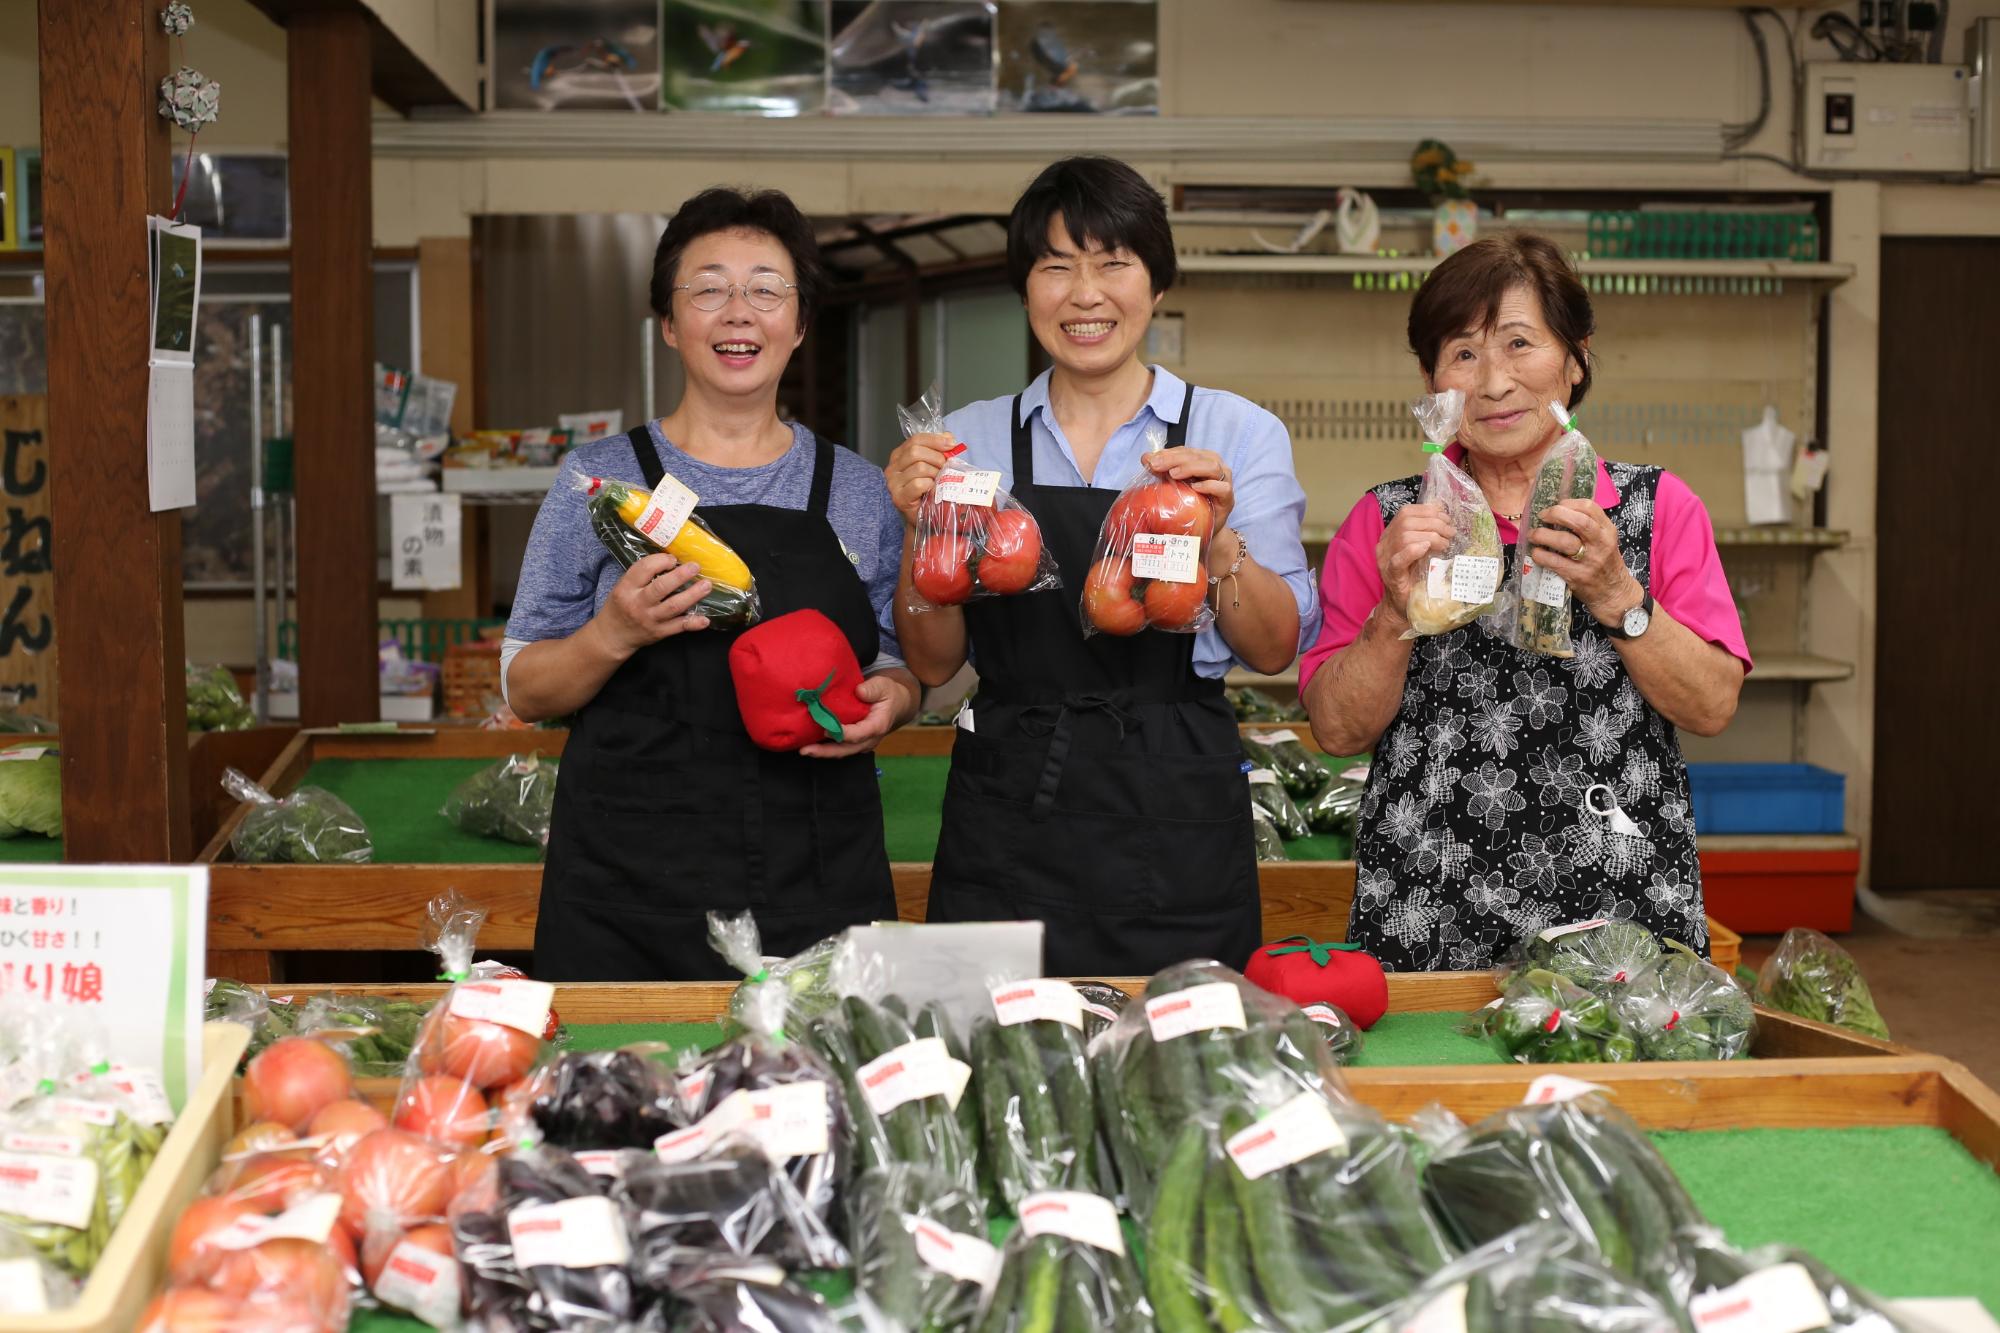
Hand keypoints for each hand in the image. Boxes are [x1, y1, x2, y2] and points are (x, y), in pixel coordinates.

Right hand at [594, 552, 711, 657]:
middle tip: (695, 567)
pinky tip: (705, 619)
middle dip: (680, 576)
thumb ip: (642, 576)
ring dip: (692, 595)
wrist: (613, 636)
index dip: (660, 560)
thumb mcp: (622, 587)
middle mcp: (638, 603)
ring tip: (706, 586)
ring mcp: (650, 619)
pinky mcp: (659, 632)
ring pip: (673, 606)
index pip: (643, 569)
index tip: (673, 559)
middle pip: (661, 587)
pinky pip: (679, 627)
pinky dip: (693, 623)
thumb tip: (670, 560)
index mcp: (626, 588)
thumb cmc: (620, 606)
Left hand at [801, 674, 909, 757]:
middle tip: (805, 750)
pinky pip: (839, 748)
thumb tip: (859, 691)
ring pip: (841, 752)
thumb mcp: (883, 685)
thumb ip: (872, 689)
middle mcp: (869, 739)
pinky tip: (810, 745)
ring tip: (804, 750)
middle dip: (825, 751)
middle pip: (846, 749)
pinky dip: (825, 748)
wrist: (895, 704)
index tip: (825, 729)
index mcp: (877, 726)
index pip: (859, 734)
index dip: (842, 733)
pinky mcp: (854, 743)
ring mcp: (862, 743)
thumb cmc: (887, 694)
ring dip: (822, 752)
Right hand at [884, 433, 956, 528]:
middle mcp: (892, 468)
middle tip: (946, 467)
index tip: (951, 444)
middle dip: (937, 457)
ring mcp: (893, 483)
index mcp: (899, 456)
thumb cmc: (927, 491)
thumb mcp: (932, 466)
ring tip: (939, 481)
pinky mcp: (898, 497)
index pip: (915, 439)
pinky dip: (930, 485)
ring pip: (919, 467)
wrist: (922, 516)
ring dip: (935, 473)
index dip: (935, 440)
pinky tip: (933, 490)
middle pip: (916, 451)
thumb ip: (938, 450)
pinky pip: (918, 484)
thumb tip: (949, 437)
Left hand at [1145, 447, 1233, 530]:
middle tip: (1156, 466)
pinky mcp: (1228, 498)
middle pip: (1197, 456)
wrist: (1203, 529)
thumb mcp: (1173, 486)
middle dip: (1174, 459)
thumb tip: (1145, 458)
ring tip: (1173, 474)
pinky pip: (1222, 488)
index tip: (1150, 460)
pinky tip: (1195, 488)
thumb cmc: (1189, 504)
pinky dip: (1209, 485)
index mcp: (1202, 459)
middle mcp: (1216, 466)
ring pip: (1211, 467)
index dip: (1168, 453)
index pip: (1185, 451)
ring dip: (1191, 468)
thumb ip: (1161, 471)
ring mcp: (1224, 481)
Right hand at [1373, 502, 1452, 626]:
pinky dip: (1413, 551)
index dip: (1428, 511)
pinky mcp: (1392, 577)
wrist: (1403, 607)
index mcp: (1390, 535)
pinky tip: (1425, 548)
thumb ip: (1426, 534)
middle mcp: (1384, 545)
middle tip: (1450, 533)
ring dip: (1430, 536)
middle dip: (1434, 523)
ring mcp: (1386, 561)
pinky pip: (1398, 560)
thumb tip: (1445, 519)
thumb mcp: (1421, 551)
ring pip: (1404, 537)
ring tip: (1445, 544)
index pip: (1406, 512)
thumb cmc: (1415, 577)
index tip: (1446, 518)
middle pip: (1406, 522)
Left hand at [1529, 500, 1640, 625]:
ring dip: (1543, 535)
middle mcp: (1601, 543)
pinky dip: (1541, 555)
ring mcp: (1590, 561)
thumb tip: (1558, 511)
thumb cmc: (1605, 564)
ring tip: (1533, 534)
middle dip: (1556, 514)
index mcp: (1608, 530)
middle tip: (1542, 516)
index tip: (1556, 505)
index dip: (1569, 503)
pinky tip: (1536, 553)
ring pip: (1564, 541)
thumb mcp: (1604, 541)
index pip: (1590, 507)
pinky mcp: (1578, 576)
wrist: (1614, 594)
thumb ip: (1588, 526)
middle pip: (1579, 521)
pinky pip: (1555, 562)